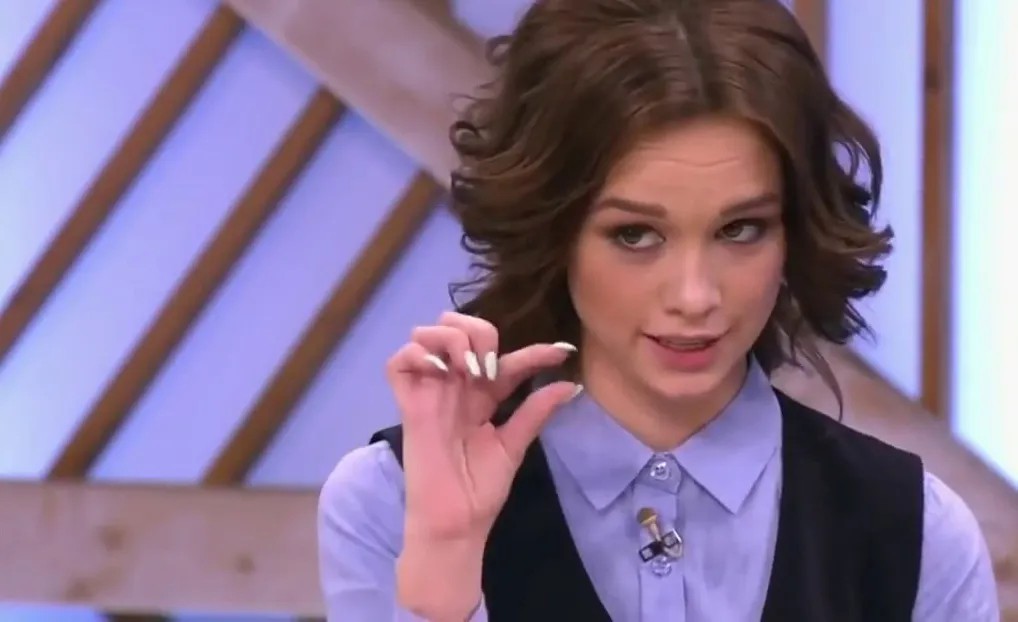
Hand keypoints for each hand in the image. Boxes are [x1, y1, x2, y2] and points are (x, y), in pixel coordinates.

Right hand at [386, 311, 579, 618]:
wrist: (457, 522)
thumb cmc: (480, 490)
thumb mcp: (514, 445)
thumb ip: (536, 412)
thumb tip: (570, 385)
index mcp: (481, 396)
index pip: (505, 359)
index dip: (534, 351)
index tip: (562, 353)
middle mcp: (454, 387)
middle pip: (457, 328)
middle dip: (478, 331)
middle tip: (491, 364)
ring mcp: (429, 392)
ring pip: (425, 334)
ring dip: (451, 339)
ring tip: (468, 367)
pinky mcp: (408, 404)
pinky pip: (399, 362)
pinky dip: (418, 353)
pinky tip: (441, 370)